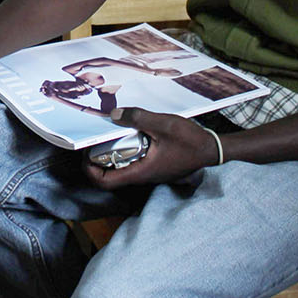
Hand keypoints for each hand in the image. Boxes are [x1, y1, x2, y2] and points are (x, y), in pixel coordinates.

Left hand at [83, 107, 219, 189]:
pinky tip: (129, 132)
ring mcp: (149, 171)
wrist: (212, 149)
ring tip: (109, 134)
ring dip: (112, 154)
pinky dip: (126, 149)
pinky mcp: (155, 165)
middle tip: (93, 141)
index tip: (85, 153)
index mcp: (140, 172)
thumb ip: (137, 118)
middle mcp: (143, 175)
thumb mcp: (162, 124)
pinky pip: (133, 161)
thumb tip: (113, 115)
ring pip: (122, 168)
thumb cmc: (190, 141)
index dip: (90, 171)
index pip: (105, 182)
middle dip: (97, 160)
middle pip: (110, 176)